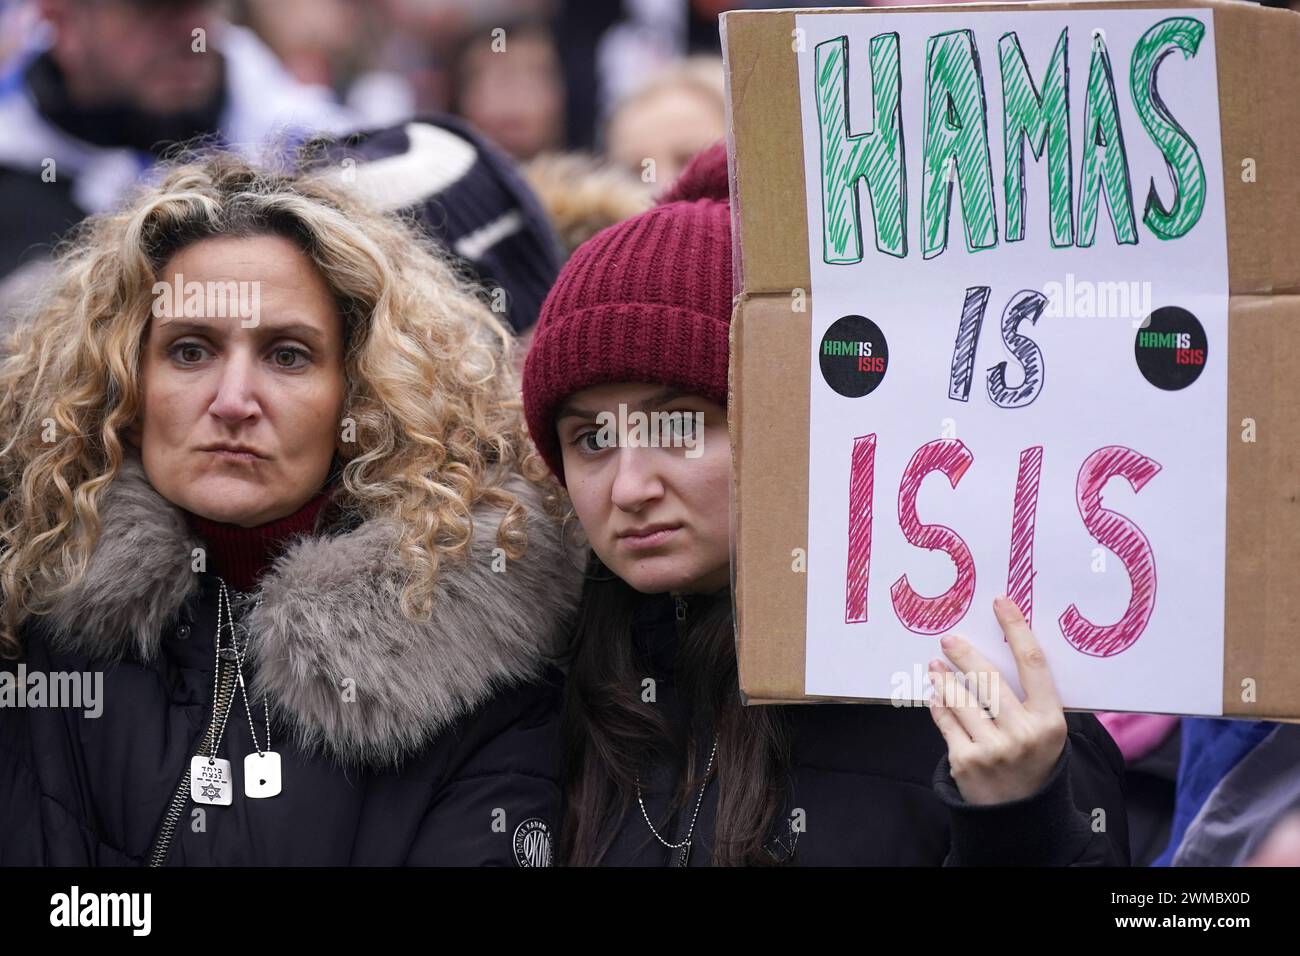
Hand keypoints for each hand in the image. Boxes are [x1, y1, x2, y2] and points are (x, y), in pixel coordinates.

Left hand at [927, 596, 1067, 805]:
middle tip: (949, 639)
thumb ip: (1031, 697)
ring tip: (936, 667)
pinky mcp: (965, 761)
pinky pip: (945, 720)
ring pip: (960, 697)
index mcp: (1051, 721)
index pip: (1033, 663)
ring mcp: (992, 749)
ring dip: (944, 678)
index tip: (1000, 602)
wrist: (1021, 816)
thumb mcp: (1047, 732)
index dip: (1016, 628)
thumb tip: (1005, 645)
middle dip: (964, 654)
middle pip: (988, 678)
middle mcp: (1023, 733)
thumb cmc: (1033, 761)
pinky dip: (938, 704)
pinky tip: (935, 694)